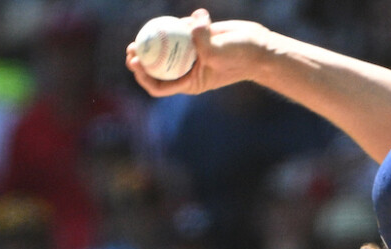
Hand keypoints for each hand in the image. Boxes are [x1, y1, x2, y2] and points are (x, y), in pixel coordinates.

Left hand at [126, 8, 271, 96]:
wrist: (258, 47)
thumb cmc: (240, 57)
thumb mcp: (220, 52)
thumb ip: (202, 40)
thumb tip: (189, 23)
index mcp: (189, 82)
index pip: (159, 85)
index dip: (143, 76)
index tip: (136, 62)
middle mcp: (187, 69)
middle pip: (157, 67)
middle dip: (141, 59)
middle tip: (132, 48)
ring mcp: (190, 53)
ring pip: (166, 47)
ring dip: (155, 40)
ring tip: (144, 33)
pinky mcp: (195, 38)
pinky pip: (179, 30)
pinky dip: (177, 24)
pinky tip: (174, 20)